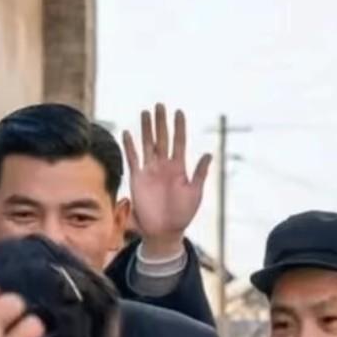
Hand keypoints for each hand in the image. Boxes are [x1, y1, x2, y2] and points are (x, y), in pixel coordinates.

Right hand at [123, 104, 210, 261]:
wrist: (164, 231)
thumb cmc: (182, 214)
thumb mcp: (195, 193)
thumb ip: (199, 173)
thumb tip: (209, 153)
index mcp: (179, 168)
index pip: (179, 142)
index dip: (179, 127)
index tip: (179, 112)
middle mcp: (164, 166)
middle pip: (162, 138)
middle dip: (161, 122)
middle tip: (160, 105)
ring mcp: (150, 170)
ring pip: (147, 144)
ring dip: (146, 129)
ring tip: (145, 112)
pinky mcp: (137, 178)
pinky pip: (133, 159)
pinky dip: (130, 147)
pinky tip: (128, 133)